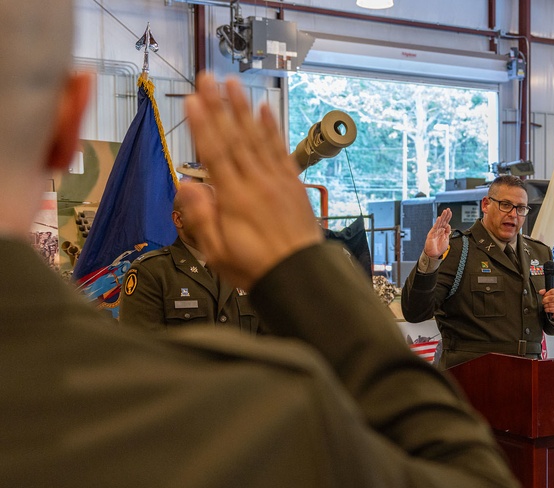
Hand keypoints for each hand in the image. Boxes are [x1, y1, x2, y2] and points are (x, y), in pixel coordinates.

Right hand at [183, 73, 321, 288]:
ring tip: (234, 83)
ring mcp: (277, 181)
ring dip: (244, 109)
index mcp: (234, 198)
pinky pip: (281, 151)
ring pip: (258, 138)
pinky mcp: (293, 184)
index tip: (193, 99)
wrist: (300, 276)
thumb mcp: (217, 251)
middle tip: (209, 77)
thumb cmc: (254, 267)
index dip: (203, 125)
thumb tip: (184, 185)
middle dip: (220, 106)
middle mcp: (257, 182)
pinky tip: (265, 110)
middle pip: (235, 138)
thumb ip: (200, 217)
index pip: (215, 153)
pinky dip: (272, 129)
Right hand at [423, 208, 452, 258]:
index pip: (446, 222)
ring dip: (442, 217)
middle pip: (443, 221)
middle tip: (448, 209)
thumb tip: (448, 225)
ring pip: (439, 223)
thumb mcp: (446, 239)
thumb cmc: (439, 248)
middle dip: (445, 215)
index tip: (450, 212)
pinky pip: (435, 228)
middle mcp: (439, 230)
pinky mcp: (431, 234)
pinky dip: (437, 223)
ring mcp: (435, 232)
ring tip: (445, 212)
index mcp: (442, 231)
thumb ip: (447, 232)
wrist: (434, 254)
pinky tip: (439, 219)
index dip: (448, 217)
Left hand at [539, 288, 553, 317]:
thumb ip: (544, 292)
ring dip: (546, 305)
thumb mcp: (549, 294)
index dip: (546, 294)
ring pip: (550, 304)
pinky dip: (547, 309)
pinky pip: (551, 309)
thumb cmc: (553, 299)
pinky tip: (547, 309)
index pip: (552, 291)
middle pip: (551, 298)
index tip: (544, 296)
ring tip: (545, 305)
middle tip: (543, 301)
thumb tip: (540, 292)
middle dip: (545, 300)